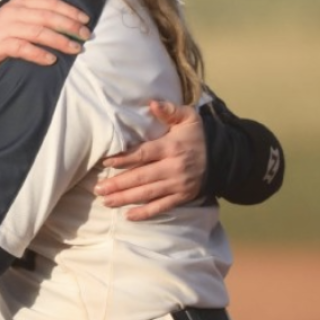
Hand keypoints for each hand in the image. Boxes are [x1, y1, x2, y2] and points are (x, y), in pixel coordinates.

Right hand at [0, 0, 90, 72]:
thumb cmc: (4, 33)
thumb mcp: (20, 15)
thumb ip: (38, 7)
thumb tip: (65, 5)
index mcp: (21, 1)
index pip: (50, 2)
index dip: (70, 10)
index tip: (85, 20)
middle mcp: (13, 11)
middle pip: (47, 16)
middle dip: (69, 25)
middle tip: (85, 35)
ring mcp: (5, 27)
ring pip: (37, 31)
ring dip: (59, 40)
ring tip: (75, 48)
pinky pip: (22, 48)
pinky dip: (38, 54)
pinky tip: (51, 60)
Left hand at [95, 100, 204, 220]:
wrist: (221, 157)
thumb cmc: (196, 136)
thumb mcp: (188, 117)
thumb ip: (170, 110)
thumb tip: (152, 103)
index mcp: (172, 147)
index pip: (144, 154)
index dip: (124, 159)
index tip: (107, 163)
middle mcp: (174, 168)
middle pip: (142, 177)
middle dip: (119, 184)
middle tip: (98, 188)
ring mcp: (178, 185)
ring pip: (148, 193)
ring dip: (125, 199)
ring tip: (106, 201)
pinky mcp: (182, 197)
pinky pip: (161, 207)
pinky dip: (145, 213)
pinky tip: (128, 216)